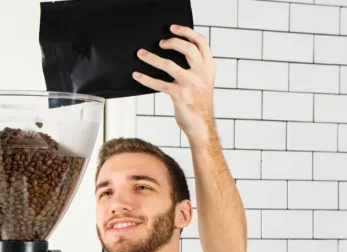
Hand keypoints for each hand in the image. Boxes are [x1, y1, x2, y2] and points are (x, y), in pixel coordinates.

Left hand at [133, 24, 215, 141]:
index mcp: (209, 68)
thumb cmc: (199, 105)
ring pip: (169, 64)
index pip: (202, 43)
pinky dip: (146, 78)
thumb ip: (195, 68)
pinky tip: (137, 75)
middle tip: (160, 42)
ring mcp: (191, 84)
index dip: (187, 32)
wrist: (201, 127)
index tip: (174, 28)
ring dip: (152, 58)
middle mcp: (202, 74)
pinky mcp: (179, 95)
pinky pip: (159, 83)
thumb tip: (174, 54)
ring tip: (141, 54)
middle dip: (171, 42)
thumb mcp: (203, 82)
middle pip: (187, 48)